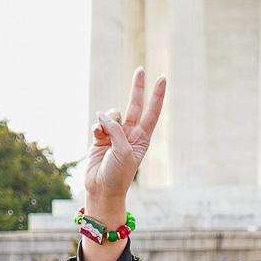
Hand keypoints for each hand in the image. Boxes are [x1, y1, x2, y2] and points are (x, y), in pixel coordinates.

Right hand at [79, 68, 165, 260]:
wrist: (102, 190)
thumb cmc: (118, 175)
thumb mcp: (123, 151)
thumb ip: (115, 129)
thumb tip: (102, 115)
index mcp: (143, 138)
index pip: (152, 112)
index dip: (157, 95)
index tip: (163, 78)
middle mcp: (130, 134)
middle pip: (135, 105)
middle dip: (137, 88)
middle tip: (141, 70)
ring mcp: (114, 135)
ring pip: (112, 114)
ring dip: (108, 119)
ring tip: (104, 134)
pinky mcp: (100, 138)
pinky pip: (99, 123)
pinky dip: (97, 126)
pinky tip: (97, 134)